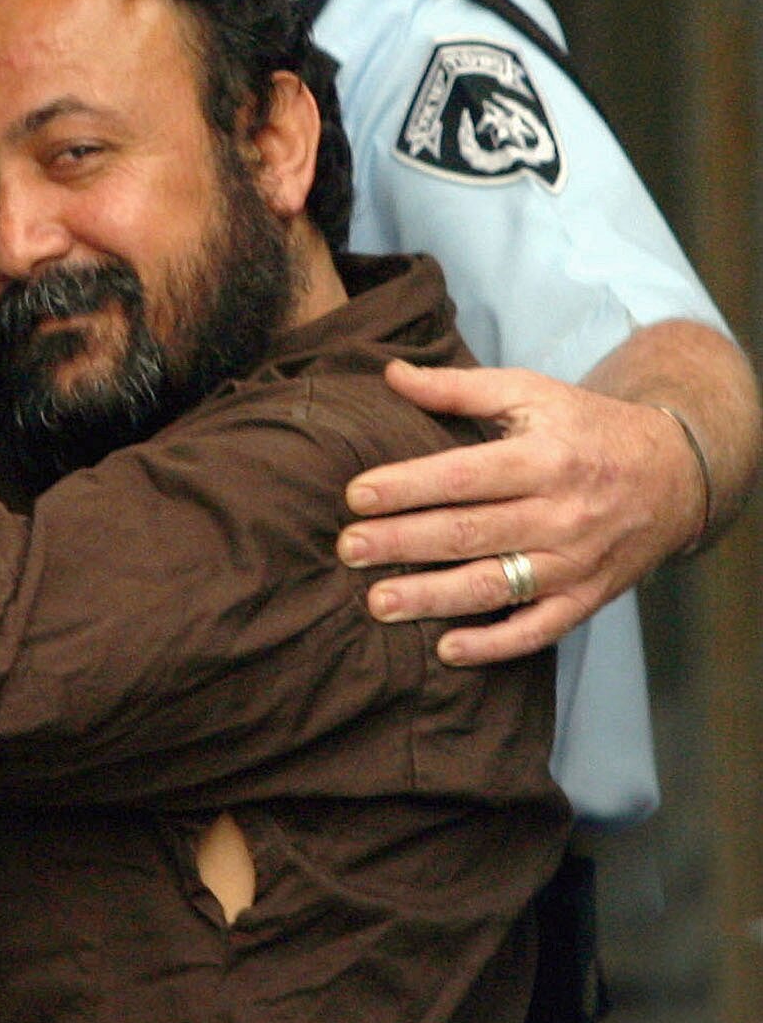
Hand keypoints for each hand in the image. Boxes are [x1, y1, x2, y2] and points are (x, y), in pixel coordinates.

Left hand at [336, 358, 705, 664]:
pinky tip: (446, 649)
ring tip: (377, 603)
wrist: (674, 475)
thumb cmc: (586, 429)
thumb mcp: (532, 393)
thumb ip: (459, 388)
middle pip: (470, 533)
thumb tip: (391, 374)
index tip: (355, 496)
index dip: (407, 486)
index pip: (464, 476)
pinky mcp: (586, 599)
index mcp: (544, 457)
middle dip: (403, 543)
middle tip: (348, 549)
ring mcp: (575, 562)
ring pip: (495, 585)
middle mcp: (562, 513)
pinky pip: (538, 631)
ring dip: (433, 598)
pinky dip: (494, 644)